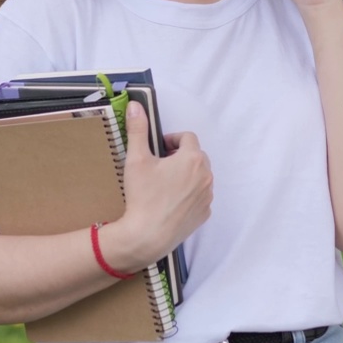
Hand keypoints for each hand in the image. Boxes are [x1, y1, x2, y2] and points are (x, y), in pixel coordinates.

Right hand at [113, 101, 211, 267]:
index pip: (188, 137)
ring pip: (199, 176)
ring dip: (186, 174)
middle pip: (196, 155)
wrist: (147, 236)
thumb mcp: (137, 159)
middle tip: (159, 165)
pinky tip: (170, 201)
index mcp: (193, 158)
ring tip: (164, 184)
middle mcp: (206, 175)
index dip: (172, 140)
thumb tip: (135, 106)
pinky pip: (200, 196)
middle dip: (180, 156)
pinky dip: (189, 194)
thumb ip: (138, 130)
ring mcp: (207, 196)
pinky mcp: (205, 213)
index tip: (158, 148)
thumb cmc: (142, 196)